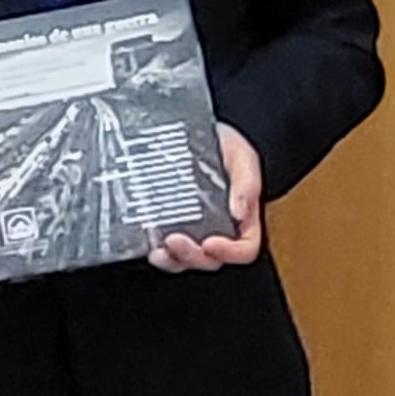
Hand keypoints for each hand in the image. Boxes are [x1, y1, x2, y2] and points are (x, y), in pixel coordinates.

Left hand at [150, 123, 267, 271]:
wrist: (210, 135)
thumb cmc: (230, 149)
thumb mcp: (243, 159)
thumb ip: (246, 184)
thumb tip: (239, 211)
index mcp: (244, 221)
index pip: (245, 249)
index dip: (229, 253)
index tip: (211, 244)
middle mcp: (219, 231)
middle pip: (210, 260)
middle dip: (192, 256)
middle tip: (175, 241)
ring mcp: (194, 231)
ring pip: (186, 259)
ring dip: (172, 260)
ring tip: (158, 250)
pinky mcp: (171, 224)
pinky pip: (165, 247)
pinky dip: (156, 249)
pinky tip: (148, 243)